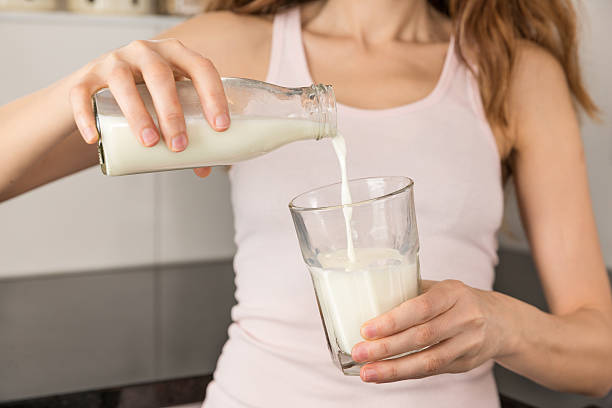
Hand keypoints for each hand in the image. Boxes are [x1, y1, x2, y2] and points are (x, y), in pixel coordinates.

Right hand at [70, 38, 229, 177]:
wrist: (101, 85)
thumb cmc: (148, 96)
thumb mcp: (171, 106)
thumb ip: (188, 133)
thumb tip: (203, 168)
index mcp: (175, 55)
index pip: (201, 67)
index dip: (213, 95)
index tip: (221, 127)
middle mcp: (145, 51)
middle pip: (160, 75)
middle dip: (172, 112)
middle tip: (179, 146)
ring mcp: (114, 60)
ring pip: (122, 81)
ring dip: (137, 113)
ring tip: (149, 143)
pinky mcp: (86, 75)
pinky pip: (82, 93)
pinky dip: (86, 116)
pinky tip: (94, 138)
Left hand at [351, 279, 514, 382]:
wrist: (500, 322)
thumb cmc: (458, 301)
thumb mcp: (440, 288)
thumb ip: (411, 293)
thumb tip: (367, 300)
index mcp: (453, 293)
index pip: (421, 307)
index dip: (392, 320)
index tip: (366, 330)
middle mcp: (465, 318)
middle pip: (422, 337)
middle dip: (386, 348)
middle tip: (359, 352)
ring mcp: (468, 343)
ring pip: (428, 360)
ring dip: (394, 369)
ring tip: (367, 372)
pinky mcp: (465, 363)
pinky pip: (432, 371)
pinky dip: (406, 373)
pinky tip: (386, 374)